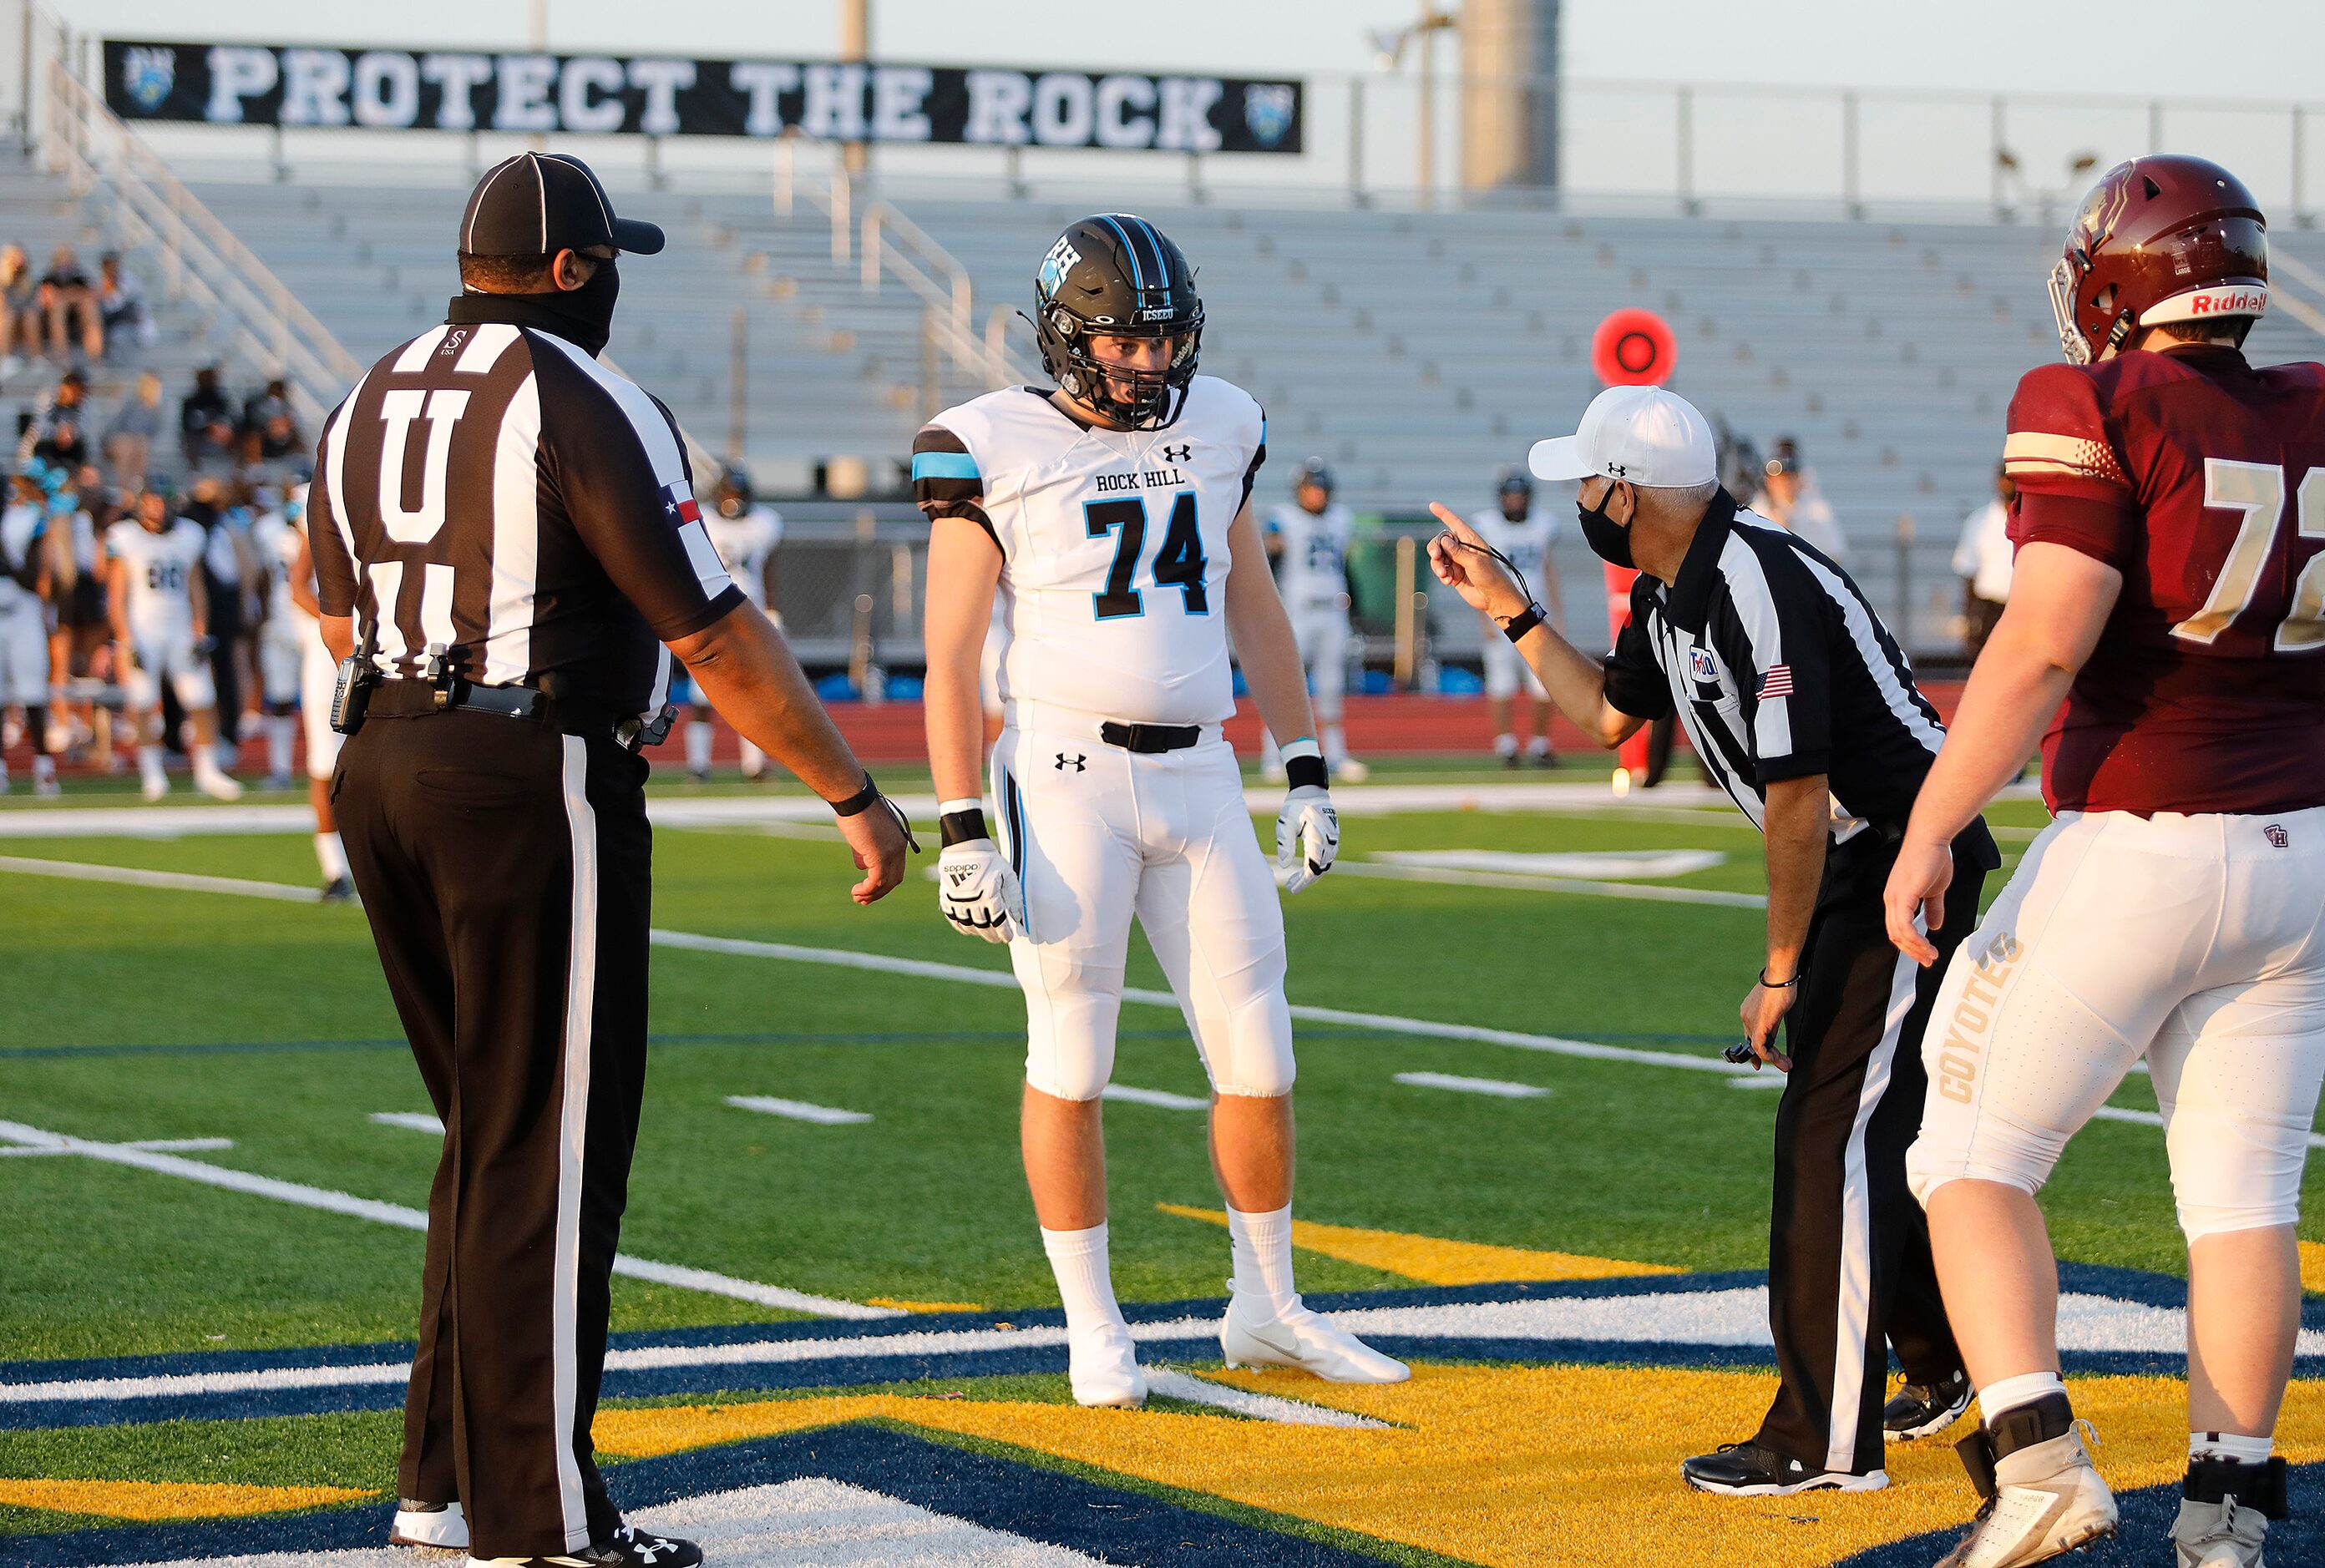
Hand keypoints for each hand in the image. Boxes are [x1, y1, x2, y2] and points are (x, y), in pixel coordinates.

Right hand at [836, 794, 911, 905]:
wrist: (855, 798)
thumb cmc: (855, 810)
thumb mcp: (863, 834)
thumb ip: (865, 850)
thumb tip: (863, 865)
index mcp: (898, 841)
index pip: (897, 868)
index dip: (885, 881)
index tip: (871, 888)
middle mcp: (899, 848)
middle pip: (895, 879)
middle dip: (880, 892)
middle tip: (864, 899)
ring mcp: (892, 852)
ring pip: (886, 883)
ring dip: (871, 894)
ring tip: (858, 898)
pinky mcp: (881, 856)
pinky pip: (876, 881)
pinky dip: (867, 890)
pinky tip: (857, 891)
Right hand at [937, 837, 1023, 940]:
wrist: (965, 847)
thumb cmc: (989, 860)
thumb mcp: (1008, 875)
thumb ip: (1014, 897)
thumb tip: (1018, 917)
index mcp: (989, 894)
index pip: (998, 921)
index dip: (1004, 932)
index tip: (1008, 938)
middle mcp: (972, 900)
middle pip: (983, 926)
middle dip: (992, 936)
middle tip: (998, 939)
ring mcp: (958, 900)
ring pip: (967, 925)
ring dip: (977, 933)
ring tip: (985, 934)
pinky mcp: (947, 897)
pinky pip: (952, 918)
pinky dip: (960, 927)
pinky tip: (968, 929)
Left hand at [1274, 784, 1338, 893]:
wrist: (1310, 790)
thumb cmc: (1295, 805)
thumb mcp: (1285, 824)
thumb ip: (1285, 844)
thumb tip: (1283, 866)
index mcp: (1316, 837)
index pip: (1312, 867)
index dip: (1303, 881)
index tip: (1292, 888)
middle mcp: (1328, 839)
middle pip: (1320, 868)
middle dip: (1306, 880)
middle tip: (1291, 886)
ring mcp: (1333, 838)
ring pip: (1325, 864)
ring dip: (1312, 873)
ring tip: (1296, 879)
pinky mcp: (1333, 836)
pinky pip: (1328, 856)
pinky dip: (1318, 865)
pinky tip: (1305, 868)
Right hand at [1425, 504, 1526, 619]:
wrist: (1494, 598)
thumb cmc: (1491, 577)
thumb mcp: (1475, 562)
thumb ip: (1458, 551)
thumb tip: (1444, 541)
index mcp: (1471, 540)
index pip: (1455, 523)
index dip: (1444, 514)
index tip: (1432, 505)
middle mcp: (1463, 548)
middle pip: (1440, 541)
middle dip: (1435, 548)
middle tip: (1436, 557)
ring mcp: (1457, 561)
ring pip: (1438, 557)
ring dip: (1437, 566)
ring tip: (1445, 576)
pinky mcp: (1454, 573)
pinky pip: (1440, 569)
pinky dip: (1441, 575)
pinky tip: (1449, 582)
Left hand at [1739, 977, 1795, 1071]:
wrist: (1780, 976)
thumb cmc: (1781, 986)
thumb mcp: (1777, 1009)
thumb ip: (1773, 1024)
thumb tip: (1774, 1038)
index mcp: (1749, 1013)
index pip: (1751, 1036)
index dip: (1757, 1050)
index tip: (1764, 1059)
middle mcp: (1746, 1017)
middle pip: (1753, 1043)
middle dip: (1766, 1057)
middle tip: (1781, 1064)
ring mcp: (1750, 1021)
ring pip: (1757, 1048)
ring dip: (1773, 1059)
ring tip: (1787, 1064)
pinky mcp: (1758, 1025)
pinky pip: (1759, 1047)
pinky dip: (1769, 1056)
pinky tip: (1779, 1059)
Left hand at [1884, 836, 1952, 966]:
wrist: (1932, 839)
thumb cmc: (1933, 858)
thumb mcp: (1935, 890)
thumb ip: (1933, 908)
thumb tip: (1934, 926)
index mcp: (1896, 898)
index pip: (1897, 928)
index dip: (1910, 944)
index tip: (1925, 955)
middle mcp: (1891, 899)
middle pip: (1895, 935)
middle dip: (1912, 951)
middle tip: (1928, 961)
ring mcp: (1894, 898)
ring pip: (1899, 934)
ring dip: (1916, 949)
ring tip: (1931, 956)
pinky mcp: (1902, 896)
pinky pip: (1904, 926)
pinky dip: (1915, 940)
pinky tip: (1927, 945)